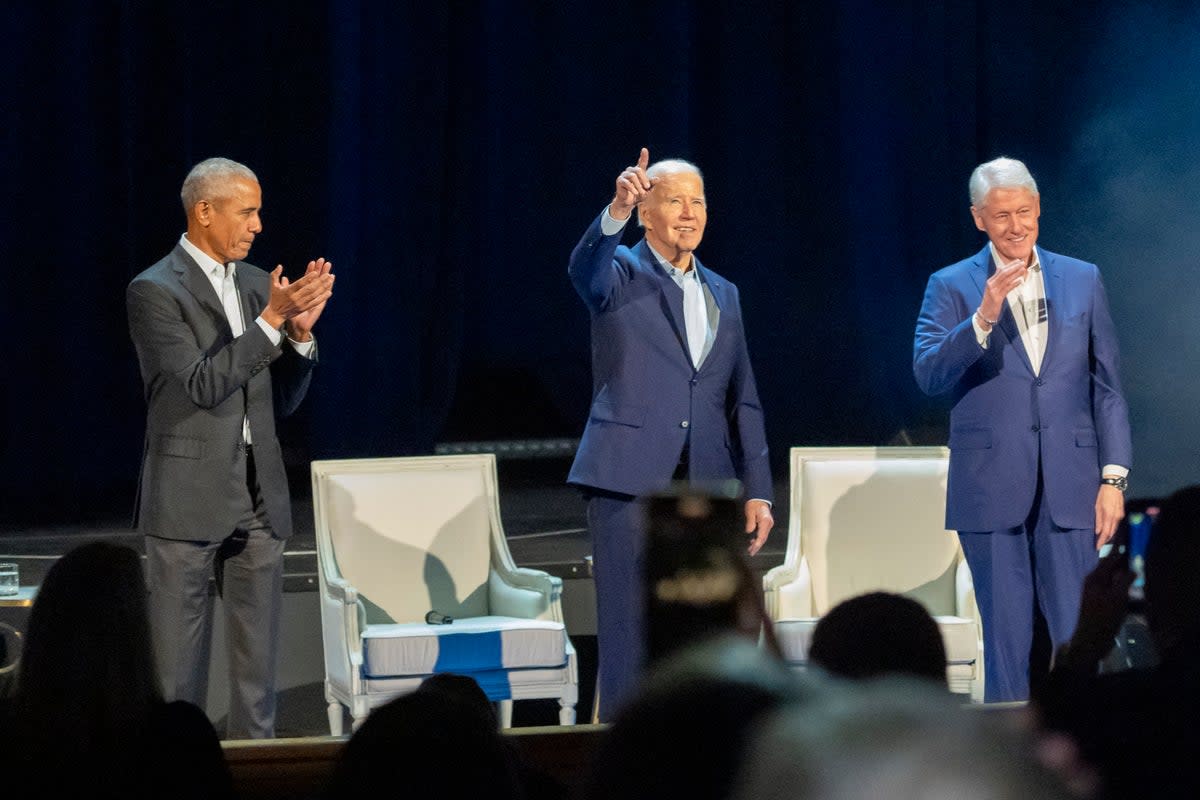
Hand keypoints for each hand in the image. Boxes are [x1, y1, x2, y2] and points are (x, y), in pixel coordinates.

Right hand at [262, 259, 334, 330]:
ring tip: (330, 280)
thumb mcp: (273, 285)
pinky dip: (323, 297)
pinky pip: (315, 302)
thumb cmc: (275, 298)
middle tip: (327, 274)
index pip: (300, 284)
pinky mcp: (305, 308)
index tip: (315, 272)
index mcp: (288, 291)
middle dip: (320, 281)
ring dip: (324, 287)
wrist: (276, 314)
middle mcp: (296, 298)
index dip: (308, 278)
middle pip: (310, 289)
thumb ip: (275, 274)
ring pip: (314, 295)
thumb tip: (280, 266)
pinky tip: (329, 292)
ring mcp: (301, 304)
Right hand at [610, 147, 654, 220]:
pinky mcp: (619, 181)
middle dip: (644, 179)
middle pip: (638, 170)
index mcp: (638, 172)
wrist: (629, 203)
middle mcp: (631, 171)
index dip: (643, 156)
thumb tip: (657, 179)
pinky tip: (636, 192)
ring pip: (632, 176)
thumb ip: (652, 184)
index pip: (641, 162)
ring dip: (638, 185)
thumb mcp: (647, 191)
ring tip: (641, 192)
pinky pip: (626, 182)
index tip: (644, 150)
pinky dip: (632, 188)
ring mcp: (624, 175)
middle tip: (647, 187)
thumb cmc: (638, 195)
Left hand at [744, 499, 773, 555]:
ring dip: (757, 544)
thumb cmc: (754, 503)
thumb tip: (749, 531)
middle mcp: (768, 524)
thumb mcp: (750, 511)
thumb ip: (750, 522)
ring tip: (750, 549)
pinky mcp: (766, 524)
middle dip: (757, 546)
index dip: (757, 544)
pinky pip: (763, 534)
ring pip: (763, 537)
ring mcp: (768, 524)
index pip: (762, 536)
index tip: (752, 549)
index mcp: (765, 521)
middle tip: (751, 553)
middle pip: (763, 538)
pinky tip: (753, 542)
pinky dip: (758, 539)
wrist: (759, 498)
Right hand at [978, 257, 1027, 324]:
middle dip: (1013, 267)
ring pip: (1006, 279)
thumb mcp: (994, 291)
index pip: (1000, 270)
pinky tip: (1019, 281)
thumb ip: (1001, 283)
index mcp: (990, 282)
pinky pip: (1006, 289)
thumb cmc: (991, 303)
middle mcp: (991, 285)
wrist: (984, 314)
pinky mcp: (997, 298)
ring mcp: (993, 291)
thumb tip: (1011, 275)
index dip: (1009, 265)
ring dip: (1015, 274)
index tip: (1017, 261)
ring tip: (1023, 270)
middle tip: (1022, 263)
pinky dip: (1014, 284)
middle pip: (1003, 273)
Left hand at [1057, 548, 1133, 669]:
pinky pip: (1109, 584)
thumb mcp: (1117, 598)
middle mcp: (1093, 580)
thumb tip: (1132, 569)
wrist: (1089, 640)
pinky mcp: (1096, 599)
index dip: (1118, 544)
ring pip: (1109, 574)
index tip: (1123, 530)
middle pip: (1109, 564)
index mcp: (1095, 577)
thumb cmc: (1103, 618)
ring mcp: (1094, 590)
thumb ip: (1124, 581)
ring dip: (1118, 567)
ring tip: (1129, 559)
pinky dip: (1117, 579)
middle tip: (1130, 544)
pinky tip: (1123, 580)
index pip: (1110, 556)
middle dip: (1119, 554)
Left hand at [1094, 482, 1124, 548]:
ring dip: (1109, 535)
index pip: (1106, 532)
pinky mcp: (1121, 513)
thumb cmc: (1102, 495)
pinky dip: (1111, 529)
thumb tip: (1097, 531)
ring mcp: (1120, 515)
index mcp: (1109, 515)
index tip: (1097, 547)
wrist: (1113, 486)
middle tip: (1099, 545)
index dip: (1102, 541)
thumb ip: (1098, 519)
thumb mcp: (1097, 506)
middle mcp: (1116, 517)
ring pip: (1114, 529)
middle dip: (1105, 540)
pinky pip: (1116, 524)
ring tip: (1102, 540)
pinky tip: (1107, 530)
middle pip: (1111, 532)